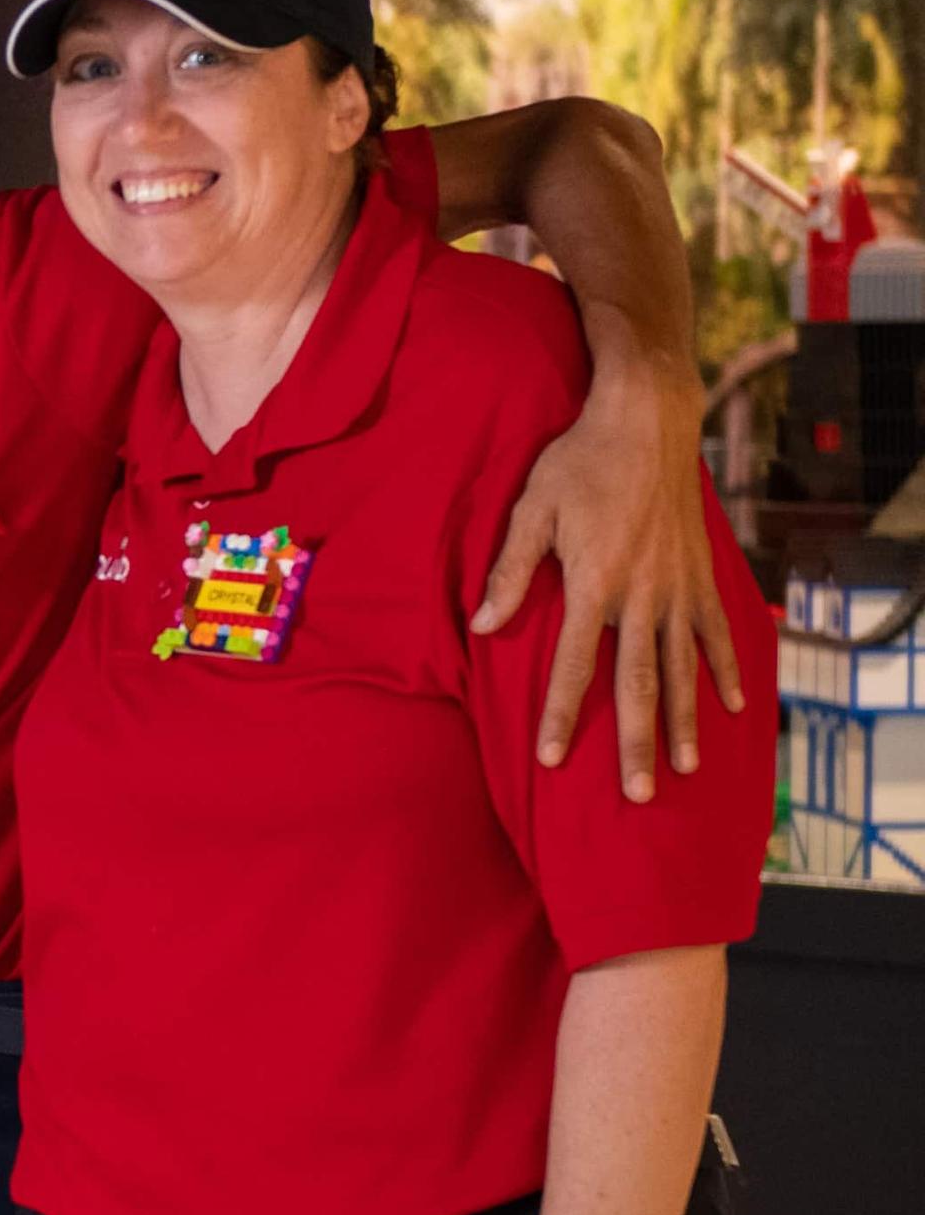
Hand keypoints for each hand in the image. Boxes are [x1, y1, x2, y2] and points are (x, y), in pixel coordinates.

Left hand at [475, 351, 745, 800]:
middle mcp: (642, 595)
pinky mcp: (701, 575)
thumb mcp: (530, 510)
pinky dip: (726, 670)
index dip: (560, 715)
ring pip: (683, 668)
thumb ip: (510, 572)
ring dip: (685, 721)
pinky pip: (717, 632)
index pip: (573, 666)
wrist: (648, 421)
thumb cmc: (578, 462)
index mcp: (594, 584)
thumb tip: (483, 626)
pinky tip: (732, 707)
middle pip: (637, 683)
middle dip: (635, 742)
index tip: (550, 759)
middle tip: (640, 794)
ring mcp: (678, 587)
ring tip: (686, 766)